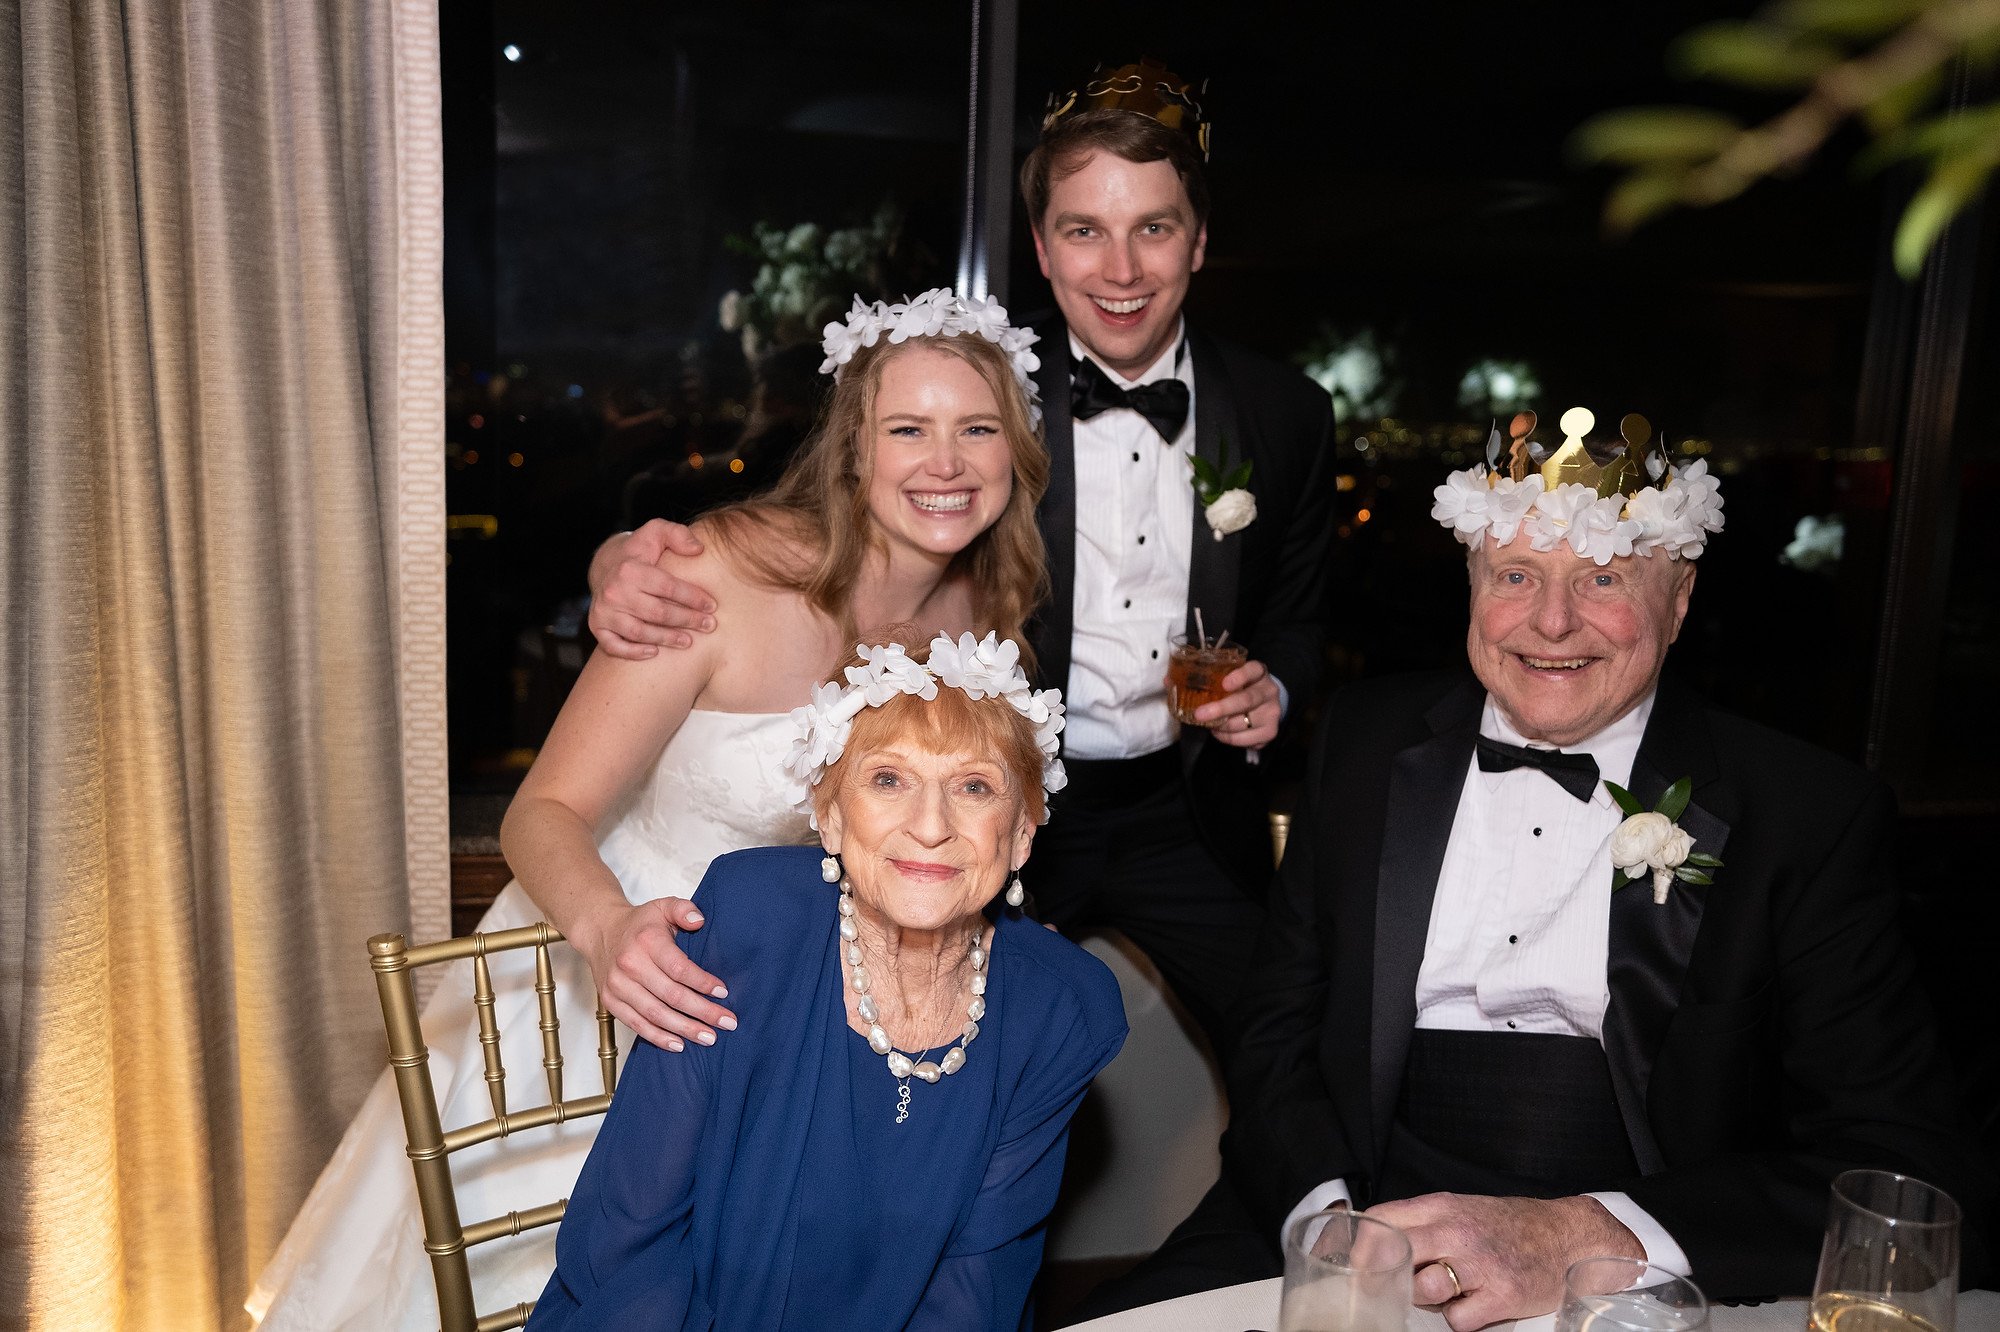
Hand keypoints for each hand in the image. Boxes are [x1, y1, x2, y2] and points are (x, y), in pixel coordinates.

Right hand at [575, 897, 736, 1050]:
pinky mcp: (610, 1001)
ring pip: (655, 1014)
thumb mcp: (663, 906)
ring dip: (684, 1029)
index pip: (678, 968)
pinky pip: (636, 1024)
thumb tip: (699, 921)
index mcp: (647, 941)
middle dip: (702, 1012)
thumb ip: (684, 909)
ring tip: (709, 1038)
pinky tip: (679, 1044)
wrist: (600, 930)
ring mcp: (618, 985)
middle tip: (727, 1022)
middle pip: (671, 995)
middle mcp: (630, 965)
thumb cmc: (640, 923)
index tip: (723, 992)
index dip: (702, 982)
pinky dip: (658, 1037)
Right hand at [585, 519, 714, 658]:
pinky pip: (614, 646)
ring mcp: (604, 611)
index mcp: (630, 569)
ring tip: (688, 641)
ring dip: (666, 639)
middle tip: (708, 626)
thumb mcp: (657, 532)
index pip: (667, 587)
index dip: (692, 597)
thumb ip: (678, 535)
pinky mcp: (597, 626)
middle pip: (657, 613)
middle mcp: (614, 591)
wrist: (606, 564)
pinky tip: (654, 653)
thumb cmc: (640, 551)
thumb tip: (698, 549)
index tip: (711, 606)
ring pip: (640, 632)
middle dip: (687, 620)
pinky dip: (633, 652)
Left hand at [1190, 658, 1280, 748]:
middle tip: (1200, 714)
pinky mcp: (1271, 732)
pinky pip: (1244, 740)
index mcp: (1259, 673)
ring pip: (1242, 723)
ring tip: (1208, 724)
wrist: (1265, 704)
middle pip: (1246, 700)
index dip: (1240, 676)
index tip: (1224, 684)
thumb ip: (1214, 680)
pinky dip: (1227, 738)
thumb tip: (1176, 686)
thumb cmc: (1242, 689)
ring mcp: (1272, 713)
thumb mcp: (1232, 678)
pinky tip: (1219, 732)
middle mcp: (1269, 691)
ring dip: (1220, 726)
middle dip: (1221, 708)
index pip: (1253, 670)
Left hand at [1365, 1193, 1641, 1329]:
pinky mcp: (1502, 1296)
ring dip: (1425, 1300)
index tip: (1343, 1265)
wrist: (1566, 1235)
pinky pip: (1458, 1319)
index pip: (1383, 1219)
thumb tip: (1370, 1245)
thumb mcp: (1459, 1209)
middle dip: (1379, 1279)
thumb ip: (1419, 1223)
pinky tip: (1471, 1306)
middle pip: (1396, 1255)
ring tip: (1443, 1292)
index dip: (1358, 1245)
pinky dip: (1458, 1319)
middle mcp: (1458, 1232)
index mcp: (1442, 1206)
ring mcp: (1481, 1264)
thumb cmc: (1507, 1225)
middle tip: (1376, 1293)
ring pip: (1423, 1291)